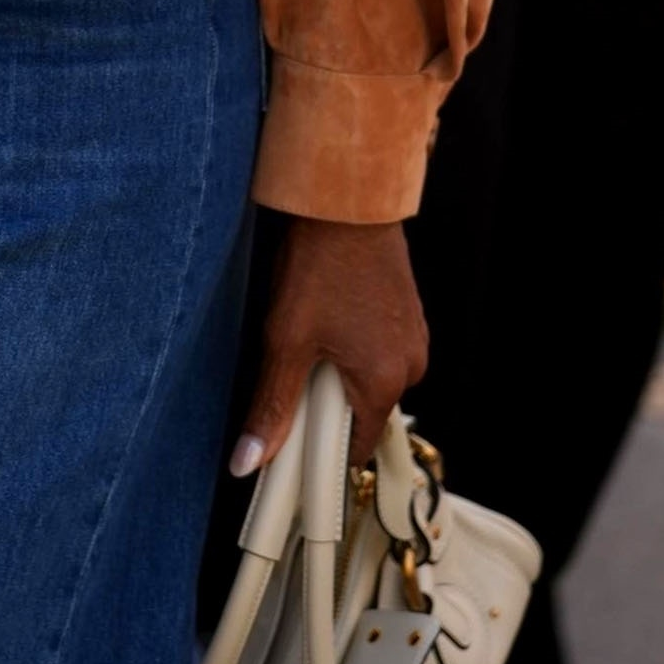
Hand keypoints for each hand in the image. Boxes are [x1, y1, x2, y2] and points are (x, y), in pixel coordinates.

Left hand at [233, 216, 429, 474]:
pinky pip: (380, 348)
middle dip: (327, 400)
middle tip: (296, 364)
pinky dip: (354, 344)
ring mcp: (414, 336)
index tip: (294, 436)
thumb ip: (273, 406)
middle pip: (362, 411)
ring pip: (369, 377)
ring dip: (340, 368)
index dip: (321, 449)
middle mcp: (411, 365)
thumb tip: (249, 462)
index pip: (356, 447)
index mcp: (386, 382)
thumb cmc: (319, 265)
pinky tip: (330, 314)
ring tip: (312, 331)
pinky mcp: (408, 313)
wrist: (349, 200)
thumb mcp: (287, 340)